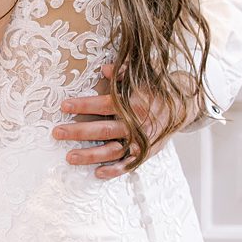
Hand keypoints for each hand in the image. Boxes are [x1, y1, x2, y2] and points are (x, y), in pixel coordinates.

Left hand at [53, 64, 165, 179]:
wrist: (184, 107)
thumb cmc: (155, 90)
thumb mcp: (142, 77)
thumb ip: (122, 73)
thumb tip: (104, 68)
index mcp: (134, 104)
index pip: (105, 105)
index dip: (84, 105)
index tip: (63, 105)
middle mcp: (138, 125)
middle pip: (104, 131)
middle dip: (79, 132)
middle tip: (57, 132)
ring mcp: (142, 141)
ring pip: (113, 151)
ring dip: (90, 156)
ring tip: (69, 157)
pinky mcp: (146, 153)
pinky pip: (129, 165)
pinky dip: (114, 170)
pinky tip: (97, 173)